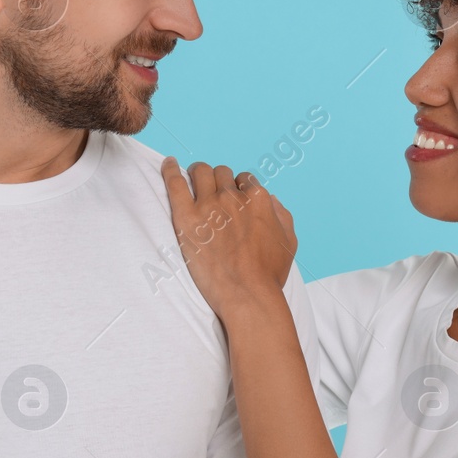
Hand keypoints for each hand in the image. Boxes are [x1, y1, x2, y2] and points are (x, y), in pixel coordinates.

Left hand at [160, 157, 297, 316]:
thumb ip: (282, 214)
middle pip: (222, 173)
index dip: (239, 188)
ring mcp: (208, 205)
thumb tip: (271, 200)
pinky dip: (169, 169)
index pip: (245, 179)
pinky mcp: (186, 217)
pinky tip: (168, 163)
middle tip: (212, 190)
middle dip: (219, 180)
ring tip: (193, 179)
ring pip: (201, 172)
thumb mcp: (289, 241)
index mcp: (258, 199)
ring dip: (198, 173)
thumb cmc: (269, 273)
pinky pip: (174, 183)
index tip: (233, 199)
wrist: (247, 293)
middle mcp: (234, 196)